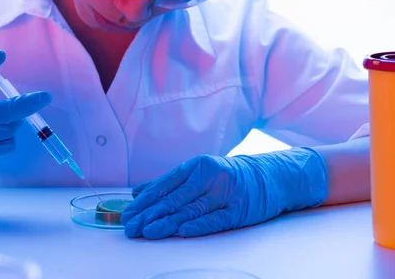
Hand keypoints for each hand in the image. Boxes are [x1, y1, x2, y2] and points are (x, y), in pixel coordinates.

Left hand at [122, 148, 327, 239]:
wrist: (271, 176)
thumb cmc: (228, 175)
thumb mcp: (198, 172)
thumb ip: (169, 182)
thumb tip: (138, 192)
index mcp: (195, 166)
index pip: (164, 186)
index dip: (143, 201)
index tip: (127, 214)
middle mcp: (209, 177)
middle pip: (174, 199)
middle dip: (149, 215)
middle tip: (131, 227)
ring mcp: (225, 193)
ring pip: (191, 210)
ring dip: (167, 223)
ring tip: (148, 232)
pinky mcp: (240, 210)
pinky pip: (216, 219)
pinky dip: (198, 225)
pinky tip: (181, 231)